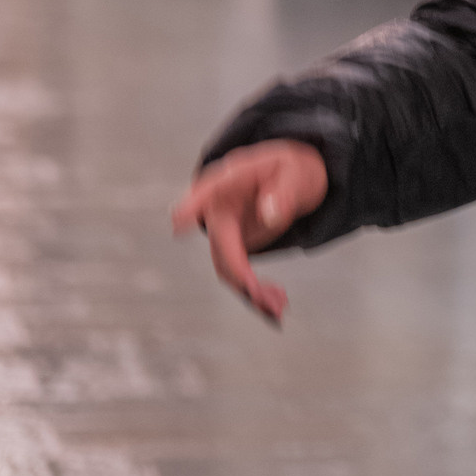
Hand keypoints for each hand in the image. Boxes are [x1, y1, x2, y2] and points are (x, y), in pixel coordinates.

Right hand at [169, 140, 326, 326]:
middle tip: (264, 296)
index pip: (205, 194)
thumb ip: (284, 192)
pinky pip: (237, 274)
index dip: (191, 207)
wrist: (292, 179)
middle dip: (239, 275)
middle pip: (220, 246)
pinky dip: (254, 291)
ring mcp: (223, 231)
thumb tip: (269, 215)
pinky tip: (279, 302)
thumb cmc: (291, 170)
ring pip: (226, 268)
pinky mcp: (233, 247)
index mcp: (226, 181)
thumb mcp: (296, 174)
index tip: (179, 220)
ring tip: (280, 306)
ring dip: (250, 291)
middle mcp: (217, 209)